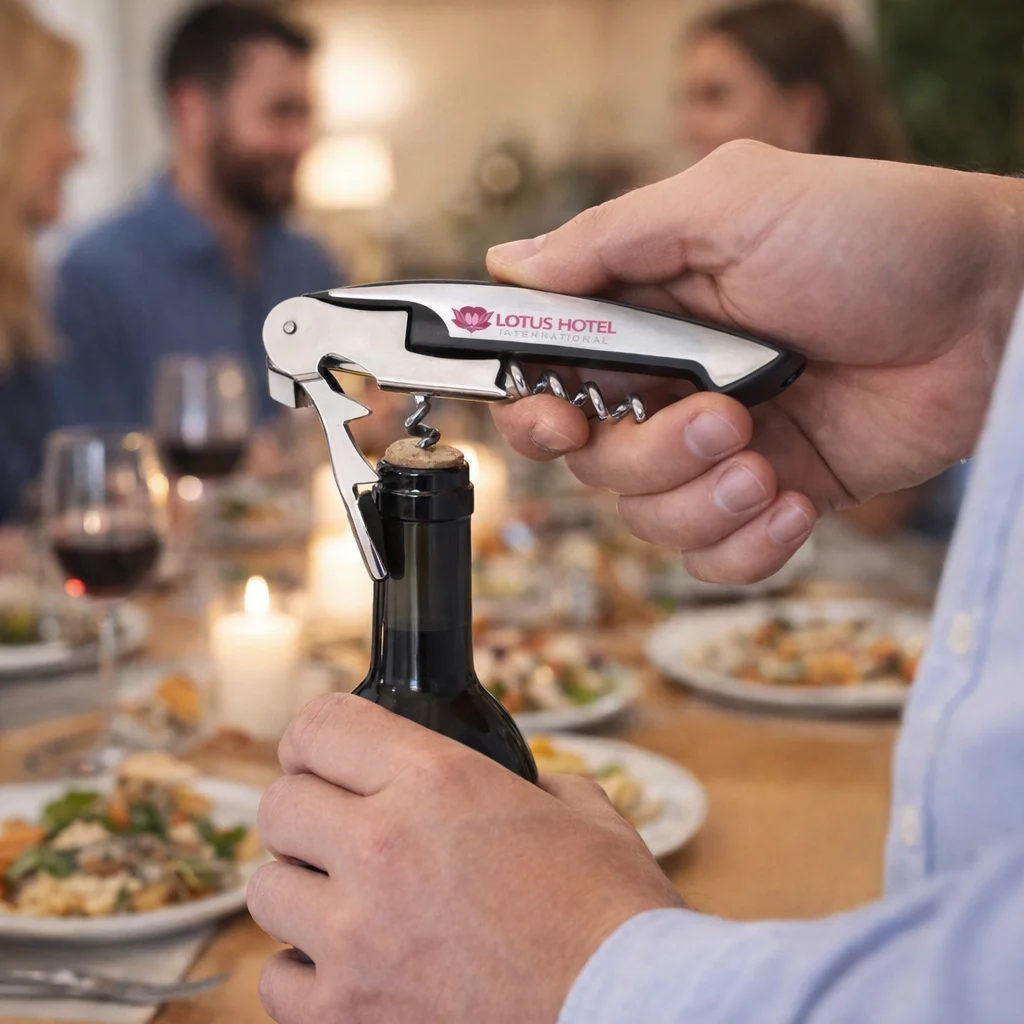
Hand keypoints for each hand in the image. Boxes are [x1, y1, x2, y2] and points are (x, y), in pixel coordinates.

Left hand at [247, 694, 681, 1023]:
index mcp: (436, 779)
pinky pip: (275, 981)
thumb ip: (536, 787)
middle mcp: (381, 846)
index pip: (321, 727)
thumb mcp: (583, 816)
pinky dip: (303, 972)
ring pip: (266, 890)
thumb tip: (524, 790)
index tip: (321, 754)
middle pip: (279, 805)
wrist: (626, 1013)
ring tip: (344, 901)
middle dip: (304, 810)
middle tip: (335, 828)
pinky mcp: (345, 1016)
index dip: (315, 736)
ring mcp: (355, 937)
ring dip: (302, 889)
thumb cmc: (613, 918)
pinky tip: (346, 967)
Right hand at [487, 141, 1023, 581]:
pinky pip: (715, 559)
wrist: (991, 312)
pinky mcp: (770, 497)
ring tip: (766, 461)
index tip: (555, 420)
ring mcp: (720, 448)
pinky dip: (744, 546)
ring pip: (648, 518)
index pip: (549, 376)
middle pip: (594, 463)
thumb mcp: (733, 204)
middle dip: (648, 454)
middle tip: (722, 417)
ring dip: (700, 502)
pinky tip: (792, 504)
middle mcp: (672, 384)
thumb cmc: (873, 237)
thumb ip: (612, 240)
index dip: (534, 410)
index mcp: (646, 314)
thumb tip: (509, 262)